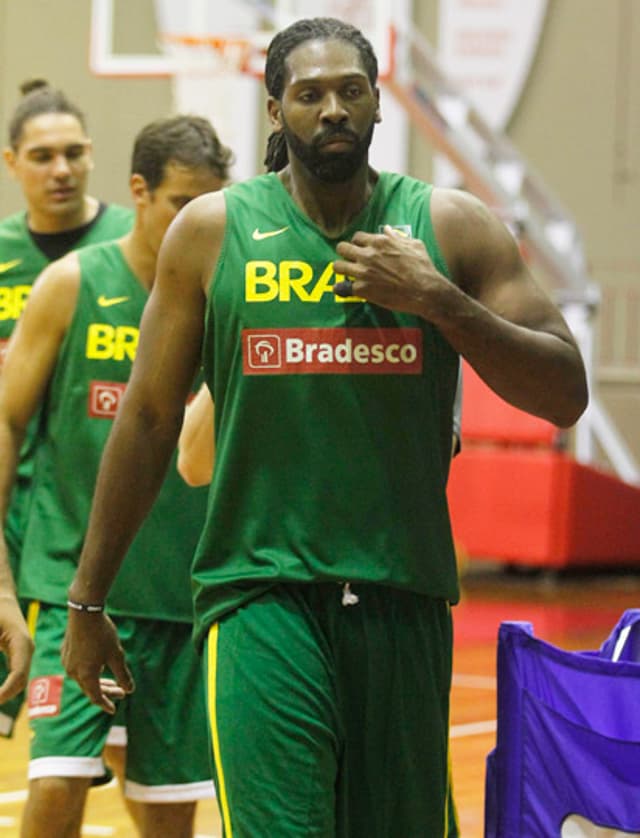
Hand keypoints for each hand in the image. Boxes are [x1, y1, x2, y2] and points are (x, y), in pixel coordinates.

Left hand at [0, 594, 33, 702]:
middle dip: (3, 696)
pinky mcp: (19, 654)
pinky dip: (5, 687)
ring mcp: (24, 653)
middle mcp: (27, 650)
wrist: (1, 598)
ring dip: (5, 693)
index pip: (17, 675)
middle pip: (20, 682)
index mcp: (22, 643)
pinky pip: (15, 676)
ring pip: (18, 681)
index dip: (4, 692)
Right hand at [61, 609, 133, 713]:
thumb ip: (123, 674)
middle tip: (121, 692)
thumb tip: (130, 689)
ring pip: (83, 678)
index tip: (113, 709)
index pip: (96, 697)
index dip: (106, 704)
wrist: (84, 612)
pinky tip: (98, 665)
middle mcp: (73, 672)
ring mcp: (67, 662)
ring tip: (112, 681)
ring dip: (97, 681)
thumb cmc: (102, 634)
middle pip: (90, 688)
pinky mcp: (66, 652)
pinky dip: (89, 671)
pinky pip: (77, 668)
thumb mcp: (117, 655)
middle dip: (106, 691)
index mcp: (85, 675)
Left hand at [333, 226, 448, 317]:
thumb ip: (397, 237)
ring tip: (347, 273)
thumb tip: (388, 230)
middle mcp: (368, 255)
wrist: (424, 290)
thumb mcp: (413, 245)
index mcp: (380, 242)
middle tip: (350, 259)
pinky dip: (344, 289)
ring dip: (342, 269)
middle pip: (342, 248)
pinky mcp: (362, 289)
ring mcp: (363, 272)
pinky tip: (345, 289)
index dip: (358, 243)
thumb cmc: (422, 266)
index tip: (360, 249)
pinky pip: (343, 287)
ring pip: (338, 266)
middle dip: (345, 252)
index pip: (357, 237)